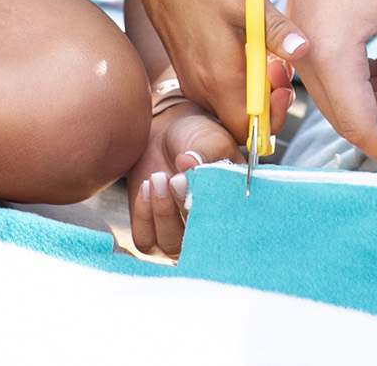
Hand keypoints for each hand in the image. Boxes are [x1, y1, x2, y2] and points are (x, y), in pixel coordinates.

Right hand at [117, 0, 303, 148]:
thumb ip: (277, 30)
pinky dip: (239, 77)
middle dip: (269, 99)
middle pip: (242, 121)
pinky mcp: (189, 67)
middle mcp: (202, 87)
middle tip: (281, 64)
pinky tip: (248, 45)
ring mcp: (192, 79)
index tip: (285, 83)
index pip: (248, 132)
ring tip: (267, 50)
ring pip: (232, 104)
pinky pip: (220, 88)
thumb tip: (305, 50)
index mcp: (218, 79)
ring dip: (255, 86)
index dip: (273, 117)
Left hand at [125, 101, 236, 256]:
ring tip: (158, 176)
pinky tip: (147, 186)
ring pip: (170, 245)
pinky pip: (146, 239)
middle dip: (184, 210)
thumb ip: (206, 155)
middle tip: (175, 178)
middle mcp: (209, 228)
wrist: (168, 133)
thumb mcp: (210, 139)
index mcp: (232, 209)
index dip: (214, 215)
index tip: (199, 185)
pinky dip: (144, 215)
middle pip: (198, 242)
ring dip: (162, 212)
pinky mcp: (152, 232)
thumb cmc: (197, 137)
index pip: (230, 230)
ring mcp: (180, 234)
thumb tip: (189, 164)